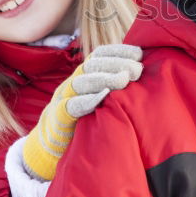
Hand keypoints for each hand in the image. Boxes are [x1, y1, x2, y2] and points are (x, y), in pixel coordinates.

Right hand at [22, 44, 142, 180]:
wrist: (52, 145)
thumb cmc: (86, 119)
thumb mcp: (100, 98)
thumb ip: (116, 86)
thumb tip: (143, 73)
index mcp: (84, 76)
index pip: (99, 55)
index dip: (118, 51)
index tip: (139, 53)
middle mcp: (73, 83)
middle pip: (92, 65)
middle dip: (116, 64)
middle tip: (137, 70)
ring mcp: (63, 99)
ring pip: (80, 82)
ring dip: (104, 78)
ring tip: (123, 79)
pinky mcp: (58, 118)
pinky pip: (70, 106)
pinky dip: (86, 101)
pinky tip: (101, 98)